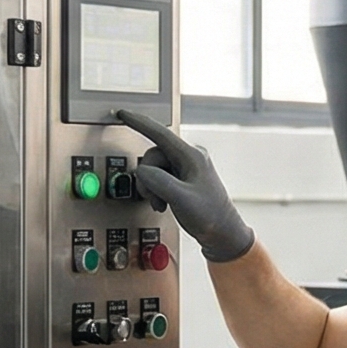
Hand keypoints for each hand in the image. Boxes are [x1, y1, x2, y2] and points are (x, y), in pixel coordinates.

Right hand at [119, 109, 254, 262]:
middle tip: (157, 198)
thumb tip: (142, 171)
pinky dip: (157, 191)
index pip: (159, 133)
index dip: (139, 123)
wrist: (223, 234)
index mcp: (191, 156)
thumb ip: (158, 181)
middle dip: (148, 179)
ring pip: (154, 169)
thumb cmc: (210, 216)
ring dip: (152, 188)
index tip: (123, 113)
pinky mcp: (183, 178)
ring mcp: (186, 168)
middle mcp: (189, 157)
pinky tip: (166, 203)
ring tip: (164, 203)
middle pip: (152, 156)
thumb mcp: (181, 199)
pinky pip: (160, 177)